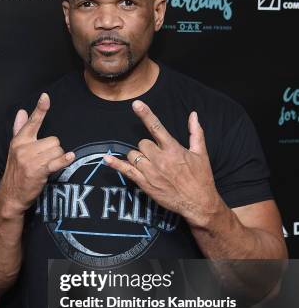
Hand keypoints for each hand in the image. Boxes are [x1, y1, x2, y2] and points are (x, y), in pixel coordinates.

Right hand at [0, 92, 74, 214]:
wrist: (11, 195)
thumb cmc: (16, 171)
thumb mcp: (15, 150)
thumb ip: (19, 129)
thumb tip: (21, 111)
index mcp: (19, 141)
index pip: (32, 122)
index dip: (40, 109)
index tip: (45, 97)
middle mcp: (24, 148)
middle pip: (53, 140)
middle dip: (54, 150)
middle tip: (45, 160)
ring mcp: (31, 159)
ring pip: (57, 150)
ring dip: (57, 158)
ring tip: (47, 166)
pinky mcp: (39, 171)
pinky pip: (57, 161)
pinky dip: (65, 160)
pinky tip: (70, 158)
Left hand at [103, 100, 222, 228]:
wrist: (198, 202)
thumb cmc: (201, 178)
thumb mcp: (201, 153)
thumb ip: (195, 132)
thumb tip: (194, 115)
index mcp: (173, 149)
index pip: (156, 127)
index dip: (145, 114)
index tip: (136, 104)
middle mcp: (160, 159)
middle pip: (142, 143)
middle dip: (146, 147)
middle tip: (156, 156)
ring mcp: (150, 172)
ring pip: (133, 155)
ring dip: (138, 157)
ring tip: (149, 165)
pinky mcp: (145, 184)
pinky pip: (126, 171)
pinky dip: (116, 164)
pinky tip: (107, 159)